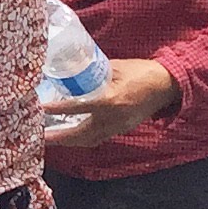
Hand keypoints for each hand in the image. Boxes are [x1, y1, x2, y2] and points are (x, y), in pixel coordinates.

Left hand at [44, 57, 176, 149]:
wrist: (169, 84)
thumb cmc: (141, 72)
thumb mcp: (114, 67)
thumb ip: (93, 73)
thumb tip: (71, 71)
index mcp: (110, 101)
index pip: (77, 108)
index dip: (56, 110)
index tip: (39, 109)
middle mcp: (114, 118)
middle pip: (81, 135)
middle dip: (59, 138)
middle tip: (39, 136)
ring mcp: (120, 126)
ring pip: (90, 140)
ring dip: (70, 141)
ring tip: (51, 138)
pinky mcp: (124, 129)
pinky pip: (100, 137)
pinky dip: (84, 138)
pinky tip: (72, 134)